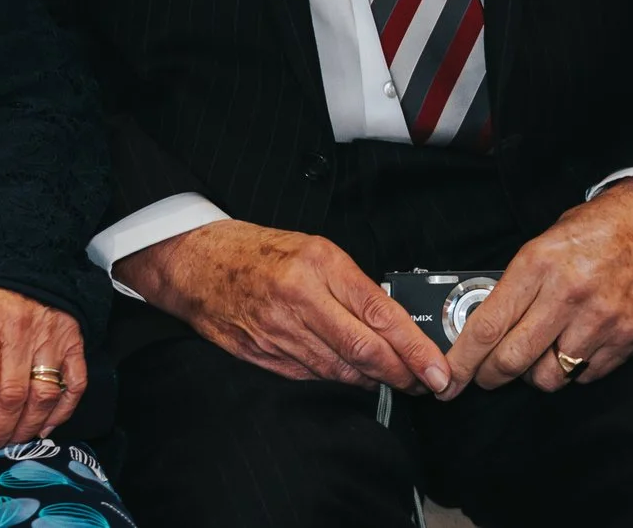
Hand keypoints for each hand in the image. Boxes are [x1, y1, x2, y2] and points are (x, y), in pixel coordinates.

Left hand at [0, 286, 86, 452]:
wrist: (13, 254)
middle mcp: (19, 331)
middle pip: (12, 398)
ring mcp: (50, 335)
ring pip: (43, 396)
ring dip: (27, 427)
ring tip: (11, 440)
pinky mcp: (72, 337)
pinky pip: (75, 382)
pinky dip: (63, 410)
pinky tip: (45, 426)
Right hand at [116, 219, 450, 393]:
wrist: (195, 262)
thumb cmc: (257, 251)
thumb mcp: (312, 248)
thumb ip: (351, 284)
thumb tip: (392, 322)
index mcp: (317, 265)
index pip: (380, 314)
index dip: (414, 349)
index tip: (438, 370)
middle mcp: (299, 299)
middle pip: (365, 352)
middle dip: (402, 375)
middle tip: (425, 384)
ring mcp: (278, 332)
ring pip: (341, 371)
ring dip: (372, 380)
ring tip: (391, 378)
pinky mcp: (262, 355)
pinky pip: (312, 377)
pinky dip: (336, 379)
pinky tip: (348, 374)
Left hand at [440, 178, 632, 396]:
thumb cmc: (594, 232)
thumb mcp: (543, 245)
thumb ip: (517, 284)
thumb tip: (485, 324)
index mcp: (537, 265)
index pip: (489, 324)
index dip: (464, 358)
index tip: (449, 377)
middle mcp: (568, 294)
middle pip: (514, 358)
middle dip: (491, 376)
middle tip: (486, 377)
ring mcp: (601, 320)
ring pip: (550, 376)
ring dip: (535, 375)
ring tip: (537, 355)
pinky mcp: (628, 338)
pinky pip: (586, 375)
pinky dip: (573, 370)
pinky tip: (573, 347)